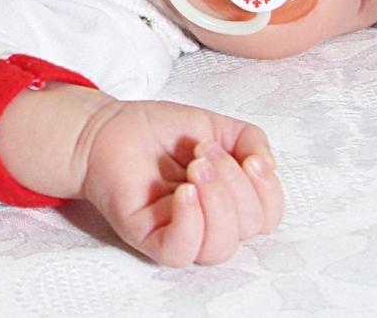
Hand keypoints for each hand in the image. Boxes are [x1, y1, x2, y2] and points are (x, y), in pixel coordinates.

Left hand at [76, 98, 283, 266]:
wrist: (108, 128)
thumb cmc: (159, 132)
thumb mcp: (216, 126)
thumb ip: (251, 141)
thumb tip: (266, 165)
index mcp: (230, 203)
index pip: (268, 215)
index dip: (267, 188)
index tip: (248, 157)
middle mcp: (209, 224)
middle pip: (249, 228)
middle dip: (234, 183)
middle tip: (204, 152)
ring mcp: (179, 234)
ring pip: (219, 246)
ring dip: (216, 200)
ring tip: (195, 165)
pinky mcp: (149, 238)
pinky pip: (180, 250)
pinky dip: (190, 222)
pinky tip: (183, 191)